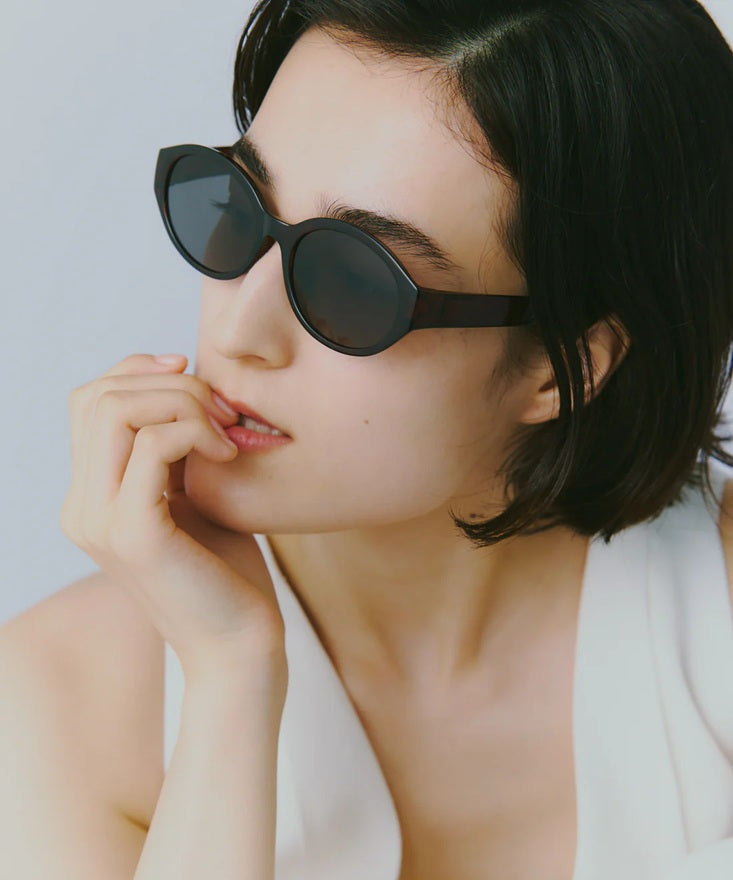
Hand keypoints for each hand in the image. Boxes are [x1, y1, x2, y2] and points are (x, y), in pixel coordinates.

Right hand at [59, 353, 286, 682]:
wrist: (239, 643)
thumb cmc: (224, 567)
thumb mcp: (191, 491)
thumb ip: (172, 445)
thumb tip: (179, 381)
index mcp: (90, 496)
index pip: (89, 400)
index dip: (137, 370)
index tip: (193, 376)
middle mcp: (81, 507)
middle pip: (98, 396)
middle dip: (170, 385)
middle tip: (223, 412)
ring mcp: (99, 521)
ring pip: (117, 410)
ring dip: (184, 404)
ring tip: (226, 433)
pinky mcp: (133, 534)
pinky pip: (151, 445)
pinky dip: (194, 432)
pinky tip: (227, 455)